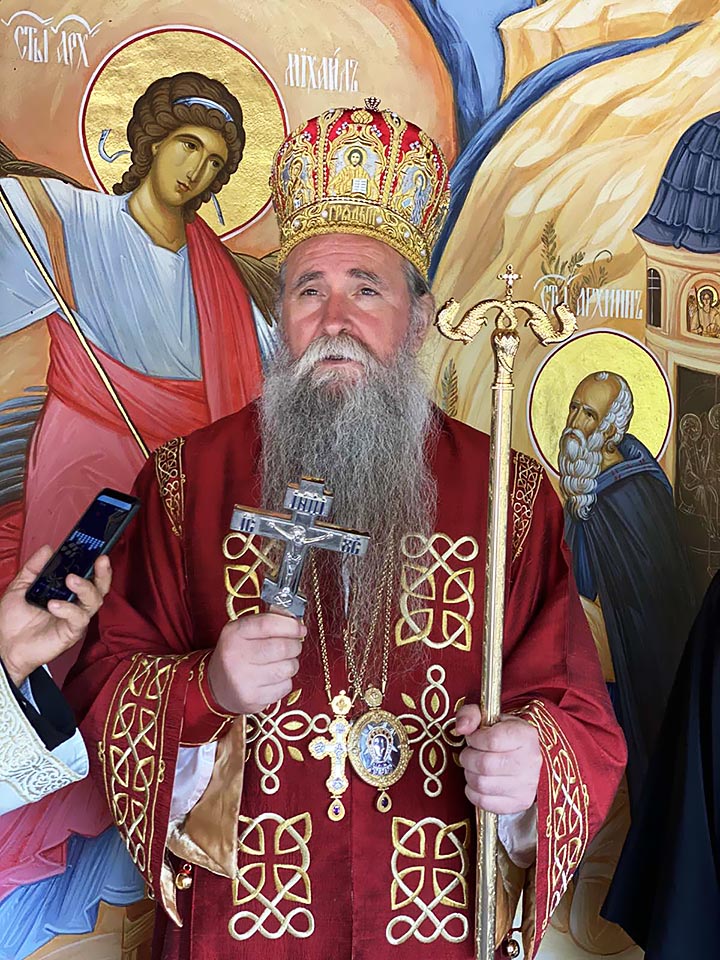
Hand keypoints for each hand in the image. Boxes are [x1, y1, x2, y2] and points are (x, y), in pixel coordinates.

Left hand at [0, 546, 111, 686]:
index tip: (95, 548)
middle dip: (104, 573)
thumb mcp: (20, 586)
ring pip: (94, 601)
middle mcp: (75, 604)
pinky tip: (54, 604)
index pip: (87, 575)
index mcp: (66, 592)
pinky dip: (68, 609)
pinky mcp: (71, 632)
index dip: (94, 563)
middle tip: (100, 560)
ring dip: (85, 587)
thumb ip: (34, 567)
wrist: (4, 646)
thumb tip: (48, 550)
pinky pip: (78, 618)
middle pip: (100, 587)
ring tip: (71, 580)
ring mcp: (75, 618)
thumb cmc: (13, 621)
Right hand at [207, 613, 305, 714]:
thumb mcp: (245, 631)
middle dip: (295, 645)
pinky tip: (274, 678)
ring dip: (292, 664)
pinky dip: (285, 681)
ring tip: (283, 662)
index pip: (268, 624)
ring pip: (287, 668)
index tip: (300, 628)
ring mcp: (243, 680)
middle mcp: (235, 656)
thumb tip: (295, 619)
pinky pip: (285, 687)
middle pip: (281, 647)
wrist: (217, 685)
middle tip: (294, 646)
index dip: (290, 625)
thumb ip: (270, 619)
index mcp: (234, 633)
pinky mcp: (252, 699)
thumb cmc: (238, 653)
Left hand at [455, 705, 540, 814]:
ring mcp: (527, 785)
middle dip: (468, 758)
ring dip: (469, 775)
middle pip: (484, 764)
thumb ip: (471, 714)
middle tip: (469, 754)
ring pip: (482, 784)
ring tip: (473, 768)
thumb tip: (461, 728)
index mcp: (525, 735)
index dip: (474, 739)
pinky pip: (484, 802)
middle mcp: (530, 761)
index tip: (473, 738)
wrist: (525, 758)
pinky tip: (477, 783)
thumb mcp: (489, 717)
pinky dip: (473, 792)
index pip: (491, 740)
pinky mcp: (520, 803)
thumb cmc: (503, 736)